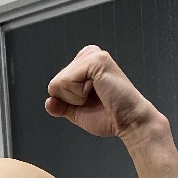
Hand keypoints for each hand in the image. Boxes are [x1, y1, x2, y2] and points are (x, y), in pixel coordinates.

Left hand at [45, 45, 161, 143]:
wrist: (129, 122)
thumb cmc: (110, 116)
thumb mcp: (78, 112)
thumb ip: (62, 106)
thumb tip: (48, 102)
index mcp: (85, 64)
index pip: (56, 84)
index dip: (68, 100)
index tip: (90, 102)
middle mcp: (89, 55)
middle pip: (55, 83)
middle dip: (70, 99)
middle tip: (96, 100)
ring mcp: (93, 56)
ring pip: (59, 82)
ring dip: (76, 97)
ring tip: (98, 95)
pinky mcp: (96, 60)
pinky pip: (67, 81)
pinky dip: (78, 94)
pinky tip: (99, 92)